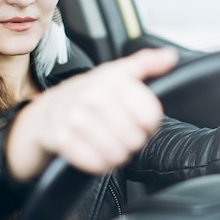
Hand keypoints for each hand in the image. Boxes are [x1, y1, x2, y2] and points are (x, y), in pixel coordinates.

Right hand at [4, 48, 178, 179]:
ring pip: (116, 153)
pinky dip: (99, 163)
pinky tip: (97, 152)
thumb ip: (147, 63)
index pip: (150, 115)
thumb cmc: (90, 92)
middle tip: (122, 133)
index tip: (140, 121)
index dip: (149, 124)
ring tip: (110, 143)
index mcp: (111, 80)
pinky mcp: (62, 139)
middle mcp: (93, 97)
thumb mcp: (117, 72)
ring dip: (117, 154)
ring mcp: (75, 118)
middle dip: (132, 140)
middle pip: (134, 138)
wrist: (50, 109)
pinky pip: (95, 164)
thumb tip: (170, 56)